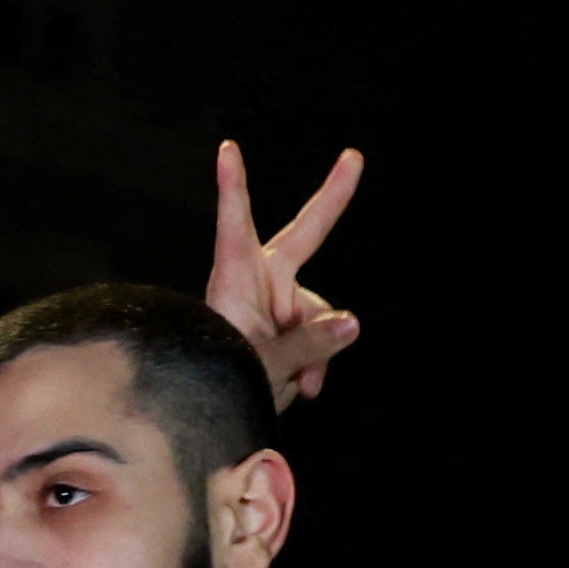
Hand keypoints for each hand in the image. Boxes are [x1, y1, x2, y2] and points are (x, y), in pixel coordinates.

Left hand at [199, 137, 363, 404]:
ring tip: (296, 383)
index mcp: (237, 277)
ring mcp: (275, 302)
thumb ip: (312, 342)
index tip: (226, 149)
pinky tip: (302, 388)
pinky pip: (318, 336)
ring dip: (314, 348)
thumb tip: (351, 323)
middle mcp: (260, 280)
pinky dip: (313, 363)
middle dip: (332, 200)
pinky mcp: (286, 327)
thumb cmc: (225, 385)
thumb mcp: (270, 364)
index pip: (234, 224)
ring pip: (319, 310)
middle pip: (306, 236)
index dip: (232, 186)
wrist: (215, 419)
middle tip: (354, 158)